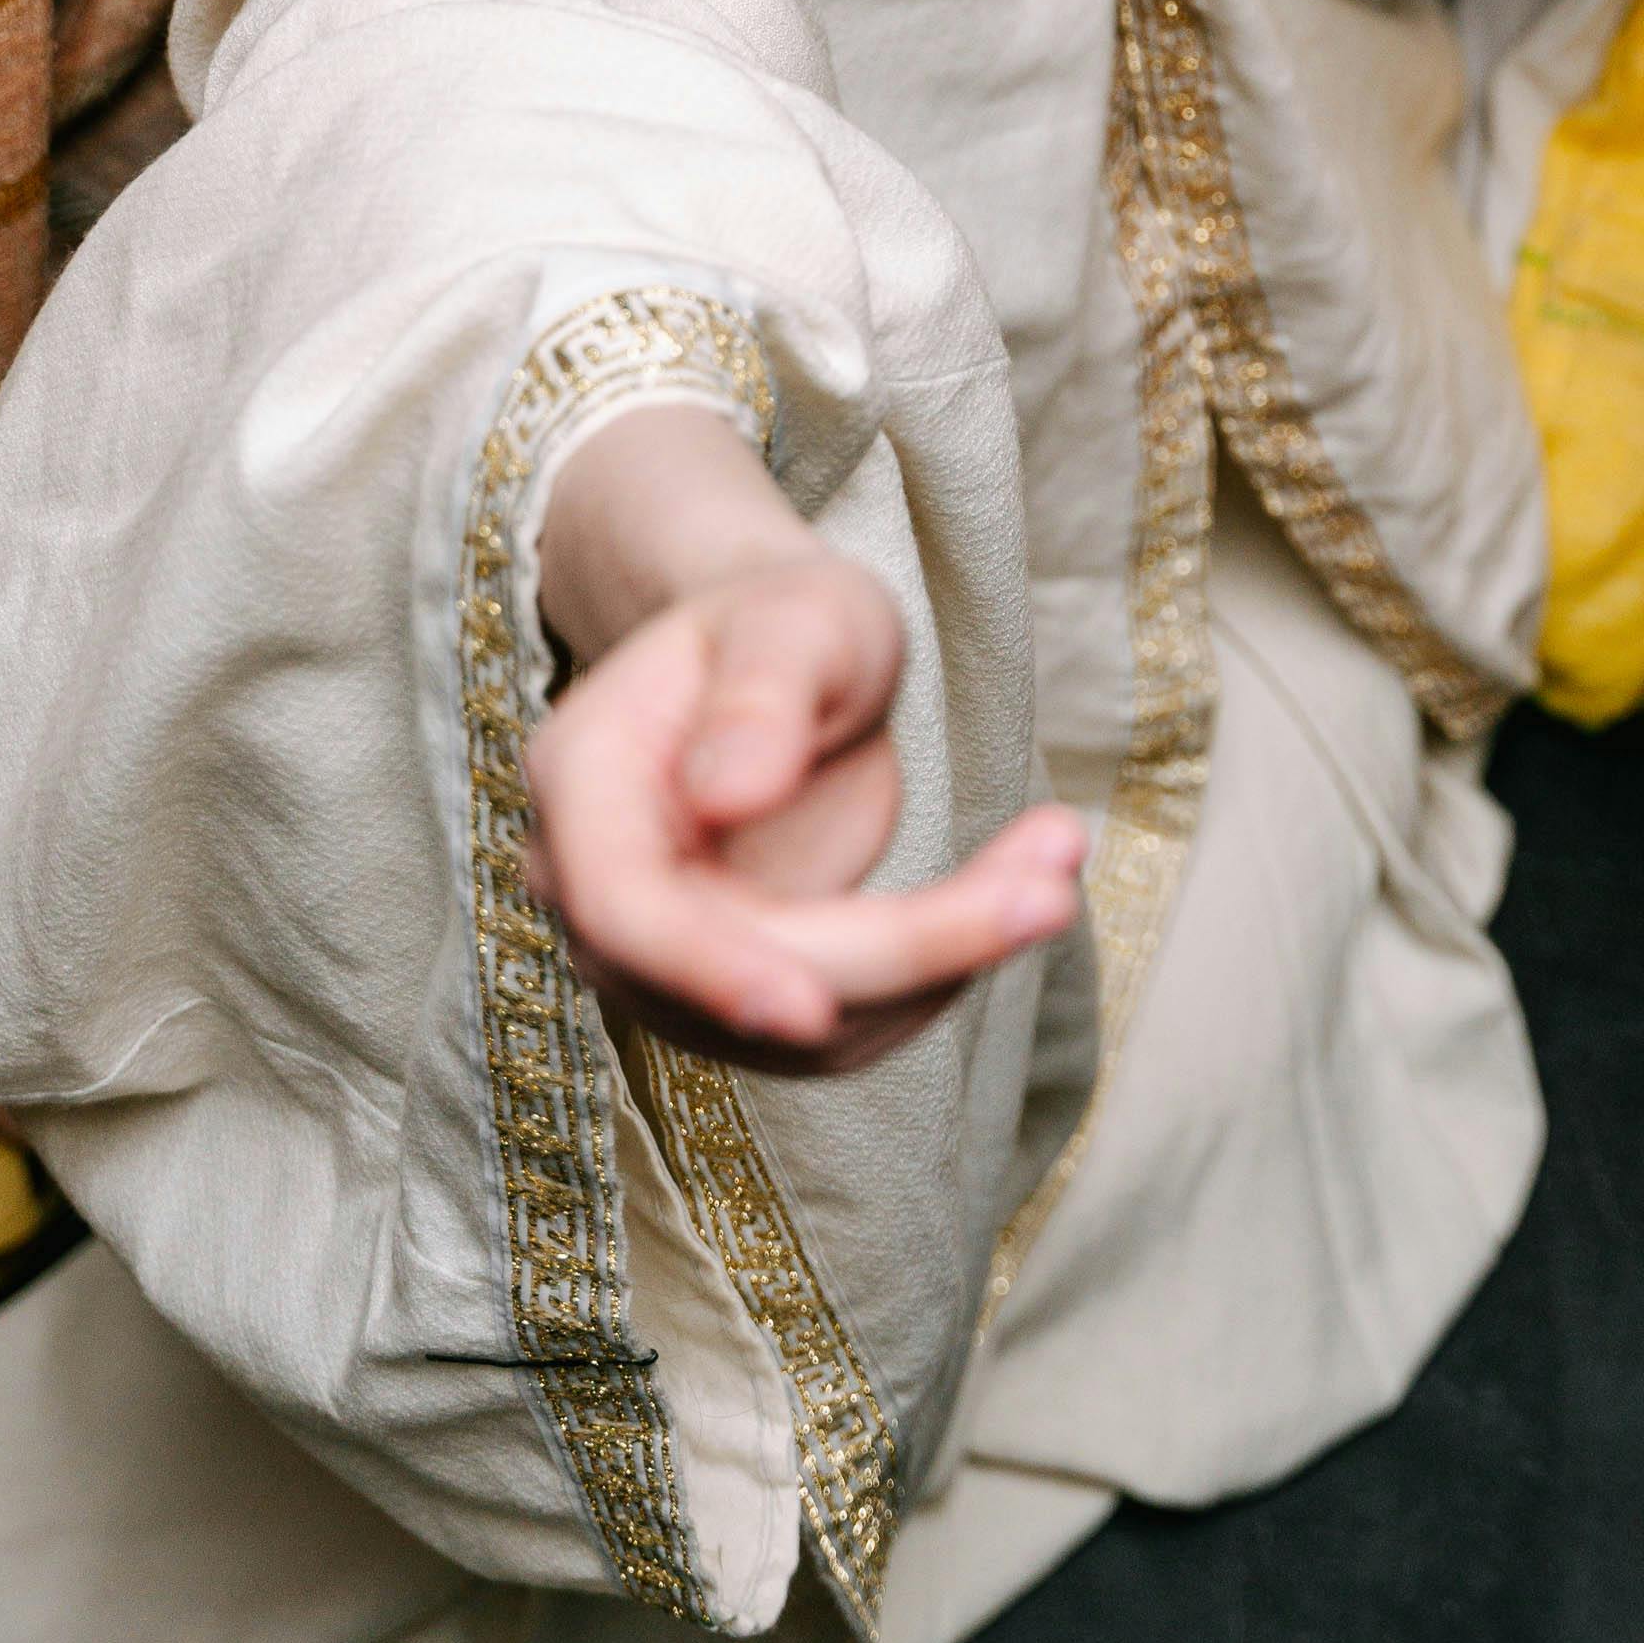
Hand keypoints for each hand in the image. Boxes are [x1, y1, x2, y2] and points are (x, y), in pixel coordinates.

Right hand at [527, 404, 1083, 1076]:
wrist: (787, 664)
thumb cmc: (785, 622)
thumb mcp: (796, 617)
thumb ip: (762, 695)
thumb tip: (723, 795)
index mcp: (588, 783)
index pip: (626, 909)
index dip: (711, 969)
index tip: (813, 1008)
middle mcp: (604, 888)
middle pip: (734, 979)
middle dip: (902, 951)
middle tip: (1048, 892)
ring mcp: (670, 954)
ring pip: (804, 1025)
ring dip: (943, 966)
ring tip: (1055, 868)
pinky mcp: (748, 986)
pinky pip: (848, 1021)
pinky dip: (944, 971)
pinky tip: (1018, 891)